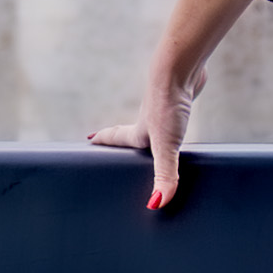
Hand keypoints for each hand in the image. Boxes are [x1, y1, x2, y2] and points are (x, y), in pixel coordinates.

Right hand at [87, 60, 193, 212]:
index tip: (90, 140)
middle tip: (111, 141)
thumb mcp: (166, 146)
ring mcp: (165, 108)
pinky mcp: (182, 99)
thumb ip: (164, 175)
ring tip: (148, 135)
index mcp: (139, 131)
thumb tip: (156, 204)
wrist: (182, 68)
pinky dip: (173, 118)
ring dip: (149, 128)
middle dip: (122, 137)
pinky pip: (175, 113)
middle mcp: (149, 119)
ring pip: (154, 122)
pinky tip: (181, 119)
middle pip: (131, 130)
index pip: (115, 138)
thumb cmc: (169, 104)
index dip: (104, 140)